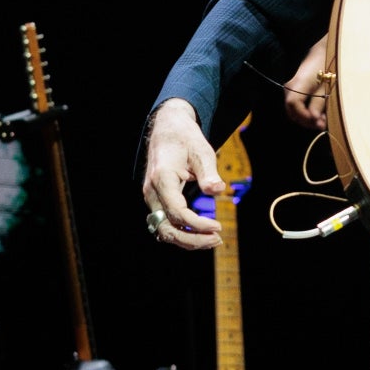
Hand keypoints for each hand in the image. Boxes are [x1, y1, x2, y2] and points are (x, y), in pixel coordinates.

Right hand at [143, 98, 223, 251]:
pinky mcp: (156, 200)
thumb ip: (208, 173)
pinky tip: (200, 234)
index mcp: (162, 179)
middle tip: (216, 239)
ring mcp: (151, 197)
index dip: (198, 224)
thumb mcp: (201, 151)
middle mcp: (152, 191)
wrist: (168, 129)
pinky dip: (181, 233)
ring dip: (186, 239)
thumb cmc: (186, 139)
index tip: (218, 226)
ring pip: (163, 230)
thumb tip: (217, 190)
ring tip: (211, 239)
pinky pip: (165, 223)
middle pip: (167, 228)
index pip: (177, 213)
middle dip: (191, 239)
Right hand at [282, 32, 332, 128]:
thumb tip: (314, 121)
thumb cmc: (328, 66)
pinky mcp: (296, 88)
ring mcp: (291, 88)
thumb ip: (318, 104)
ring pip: (294, 110)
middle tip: (323, 124)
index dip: (306, 118)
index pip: (293, 107)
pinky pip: (298, 104)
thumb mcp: (326, 87)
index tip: (319, 123)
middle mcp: (290, 88)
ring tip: (323, 119)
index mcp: (296, 85)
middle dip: (307, 121)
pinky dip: (307, 111)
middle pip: (292, 112)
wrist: (326, 49)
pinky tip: (320, 112)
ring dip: (307, 117)